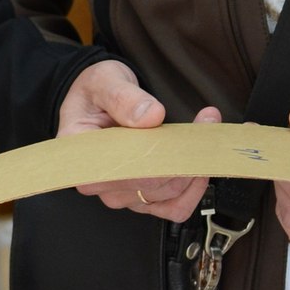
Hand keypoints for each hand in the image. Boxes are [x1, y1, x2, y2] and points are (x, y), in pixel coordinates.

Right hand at [59, 58, 221, 224]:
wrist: (96, 99)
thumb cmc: (95, 92)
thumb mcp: (105, 81)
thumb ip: (124, 98)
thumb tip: (150, 115)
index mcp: (82, 154)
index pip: (126, 168)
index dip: (161, 155)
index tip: (186, 136)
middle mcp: (99, 182)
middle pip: (152, 183)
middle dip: (184, 154)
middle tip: (206, 123)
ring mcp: (121, 193)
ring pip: (168, 194)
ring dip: (194, 166)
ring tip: (206, 132)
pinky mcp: (140, 197)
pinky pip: (173, 208)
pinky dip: (193, 191)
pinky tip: (202, 167)